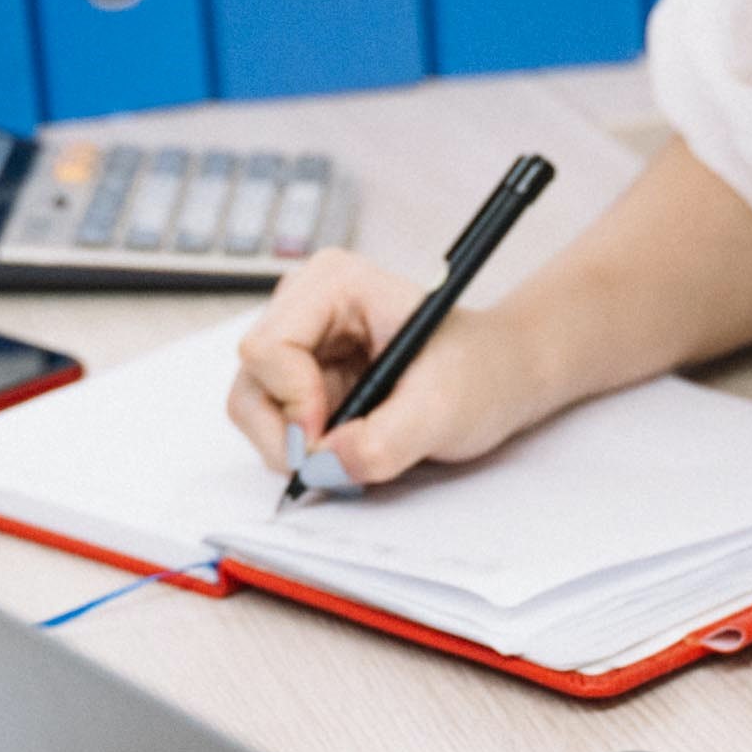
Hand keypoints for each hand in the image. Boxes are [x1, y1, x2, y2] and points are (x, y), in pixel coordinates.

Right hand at [226, 249, 556, 487]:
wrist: (499, 379)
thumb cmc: (480, 374)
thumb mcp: (444, 410)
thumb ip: (385, 442)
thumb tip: (322, 468)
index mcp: (335, 283)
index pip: (269, 347)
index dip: (292, 405)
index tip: (330, 441)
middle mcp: (305, 304)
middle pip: (253, 379)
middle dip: (287, 433)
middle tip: (338, 461)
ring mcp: (298, 341)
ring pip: (252, 405)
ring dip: (292, 446)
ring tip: (352, 452)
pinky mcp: (299, 377)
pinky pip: (271, 423)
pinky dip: (300, 449)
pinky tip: (348, 445)